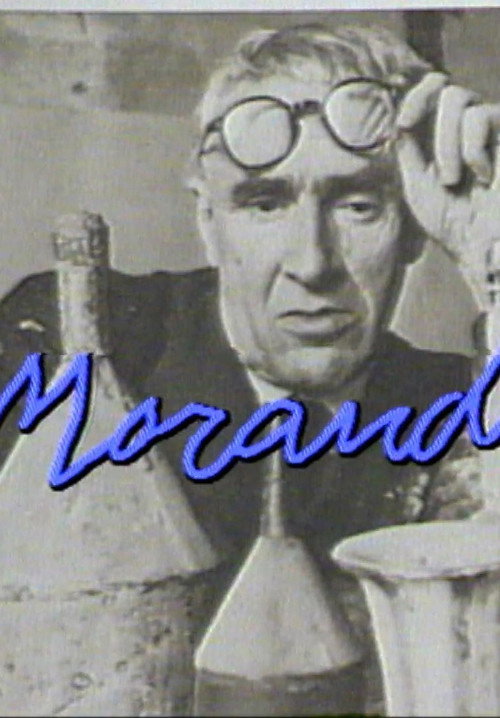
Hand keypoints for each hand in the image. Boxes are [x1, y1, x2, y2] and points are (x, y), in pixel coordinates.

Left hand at [395, 71, 499, 306]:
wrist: (481, 245)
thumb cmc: (451, 220)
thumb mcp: (417, 182)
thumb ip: (408, 148)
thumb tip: (397, 115)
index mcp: (441, 134)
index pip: (430, 93)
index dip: (415, 96)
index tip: (402, 123)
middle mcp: (467, 125)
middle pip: (445, 89)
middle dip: (432, 126)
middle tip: (436, 168)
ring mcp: (490, 126)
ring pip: (458, 99)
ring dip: (447, 145)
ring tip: (453, 181)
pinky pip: (480, 117)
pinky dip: (471, 151)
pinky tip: (484, 178)